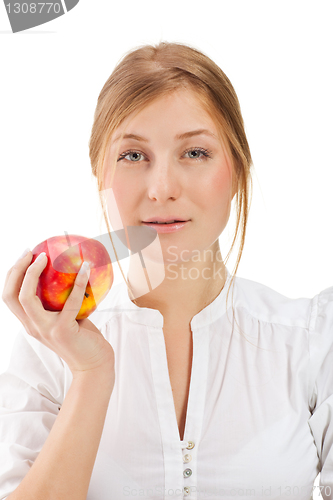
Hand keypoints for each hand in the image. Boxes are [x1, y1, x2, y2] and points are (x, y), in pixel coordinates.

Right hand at [2, 250, 114, 378]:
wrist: (94, 365)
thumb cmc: (83, 338)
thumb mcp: (66, 318)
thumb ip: (60, 302)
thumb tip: (69, 269)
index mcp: (30, 323)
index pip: (9, 297)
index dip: (13, 274)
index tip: (26, 255)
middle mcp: (33, 327)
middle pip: (10, 295)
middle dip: (17, 270)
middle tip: (30, 252)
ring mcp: (45, 330)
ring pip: (26, 297)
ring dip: (33, 272)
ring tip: (46, 256)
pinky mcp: (63, 331)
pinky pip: (70, 301)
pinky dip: (78, 281)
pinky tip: (86, 267)